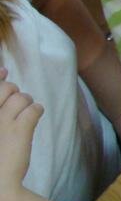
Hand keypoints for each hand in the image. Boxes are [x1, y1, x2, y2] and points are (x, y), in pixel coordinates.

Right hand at [0, 75, 43, 196]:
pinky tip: (32, 123)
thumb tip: (4, 70)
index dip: (0, 80)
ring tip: (21, 121)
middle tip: (13, 112)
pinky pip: (36, 108)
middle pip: (8, 88)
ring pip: (23, 97)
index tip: (4, 76)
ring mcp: (2, 121)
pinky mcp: (20, 130)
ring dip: (26, 106)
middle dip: (14, 95)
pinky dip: (37, 113)